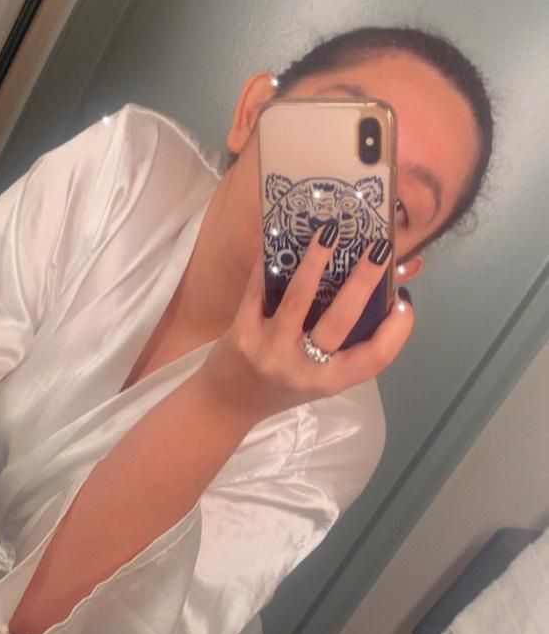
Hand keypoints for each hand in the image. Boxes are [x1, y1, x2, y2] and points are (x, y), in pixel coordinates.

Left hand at [200, 229, 413, 425]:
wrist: (229, 402)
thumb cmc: (285, 385)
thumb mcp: (322, 372)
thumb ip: (351, 338)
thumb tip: (390, 287)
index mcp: (329, 381)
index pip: (374, 359)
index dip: (396, 331)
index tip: (405, 302)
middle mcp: (302, 370)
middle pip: (340, 322)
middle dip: (363, 282)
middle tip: (380, 249)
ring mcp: (269, 350)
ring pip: (298, 300)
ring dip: (316, 261)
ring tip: (331, 231)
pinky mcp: (241, 333)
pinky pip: (259, 289)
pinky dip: (272, 261)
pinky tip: (284, 237)